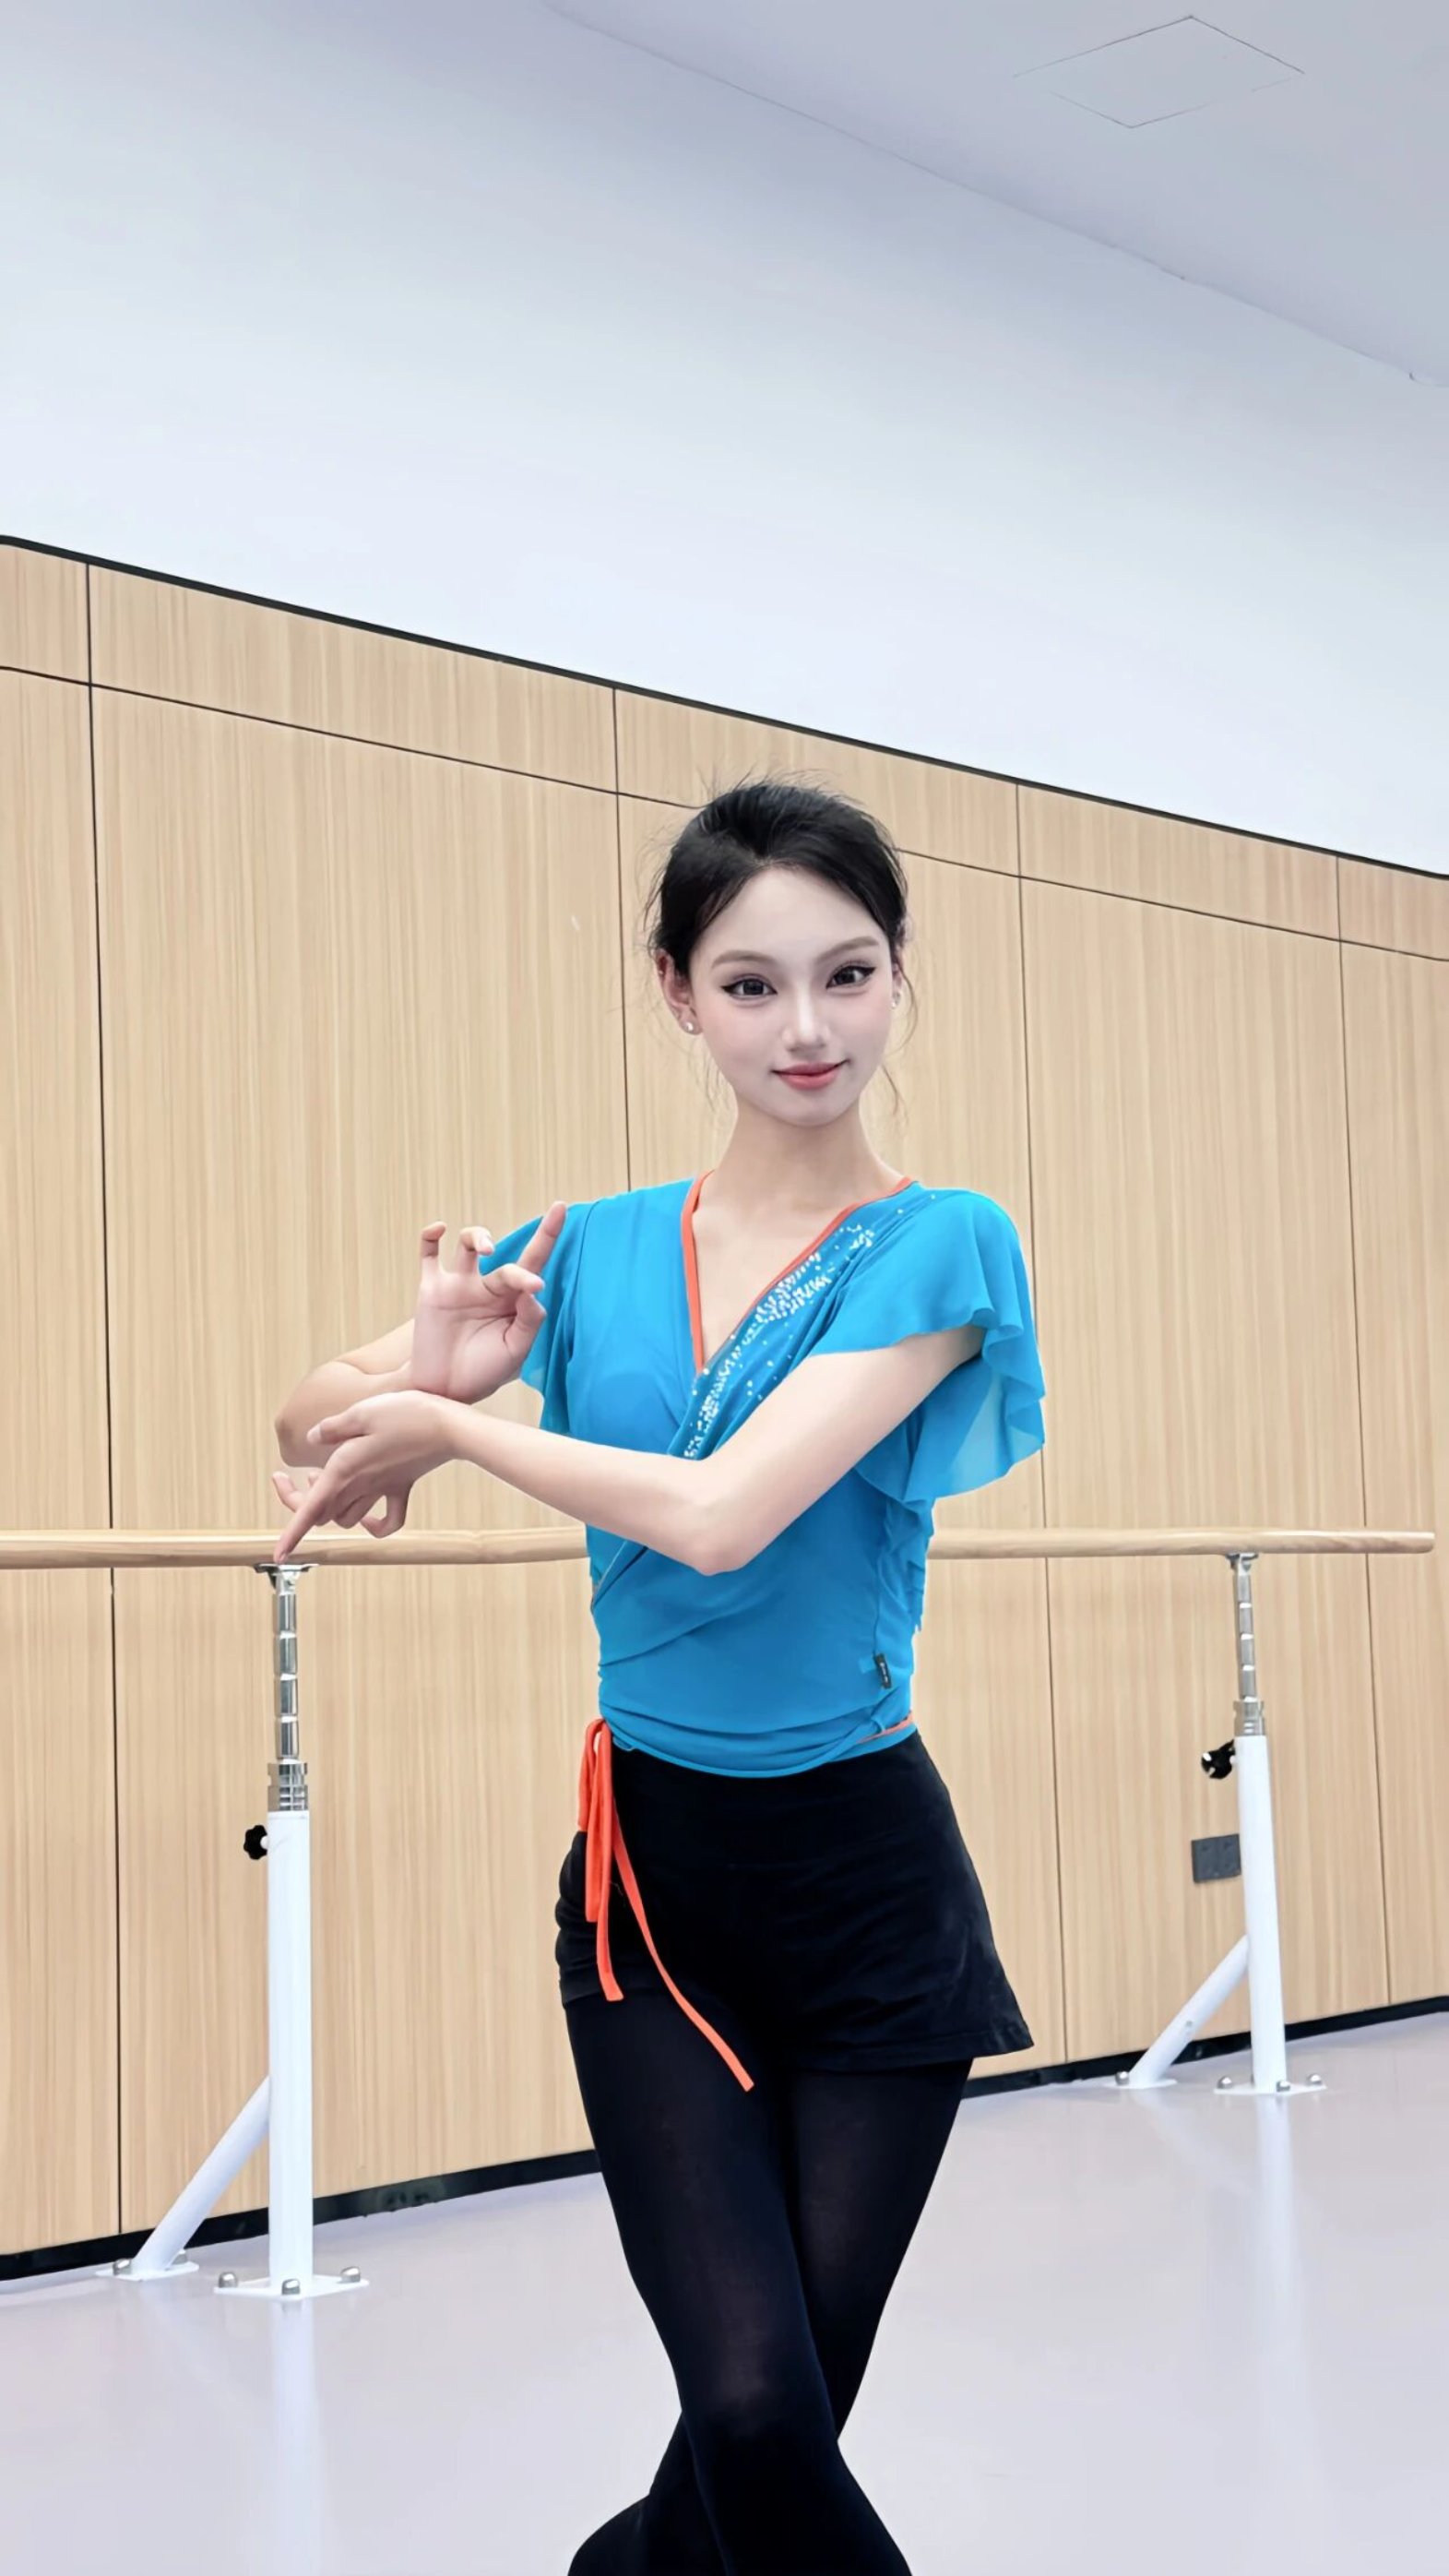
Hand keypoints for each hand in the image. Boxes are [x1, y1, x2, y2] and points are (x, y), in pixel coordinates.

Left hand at [271, 1390, 460, 1562]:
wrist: (451, 1427)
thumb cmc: (408, 1414)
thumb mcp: (362, 1411)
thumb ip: (333, 1427)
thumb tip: (311, 1438)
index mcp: (345, 1468)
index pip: (310, 1509)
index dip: (292, 1533)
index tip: (279, 1554)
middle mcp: (362, 1485)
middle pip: (322, 1513)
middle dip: (300, 1504)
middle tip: (288, 1479)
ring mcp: (384, 1488)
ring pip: (347, 1518)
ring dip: (329, 1507)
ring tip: (320, 1478)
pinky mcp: (402, 1486)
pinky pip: (388, 1520)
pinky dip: (374, 1525)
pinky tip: (368, 1516)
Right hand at [408, 1205, 566, 1404]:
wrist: (444, 1390)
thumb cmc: (485, 1372)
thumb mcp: (515, 1352)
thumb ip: (529, 1322)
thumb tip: (535, 1288)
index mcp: (512, 1300)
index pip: (534, 1263)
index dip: (548, 1235)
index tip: (559, 1213)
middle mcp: (488, 1287)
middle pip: (505, 1256)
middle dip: (521, 1257)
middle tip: (528, 1281)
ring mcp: (459, 1285)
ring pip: (468, 1244)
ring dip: (478, 1236)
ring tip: (486, 1249)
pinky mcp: (432, 1289)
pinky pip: (428, 1254)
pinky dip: (430, 1236)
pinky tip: (439, 1228)